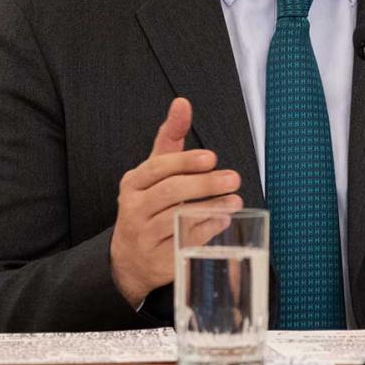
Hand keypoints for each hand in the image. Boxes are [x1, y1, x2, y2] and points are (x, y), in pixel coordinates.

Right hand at [110, 97, 241, 304]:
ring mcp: (143, 237)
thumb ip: (170, 138)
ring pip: (178, 219)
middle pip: (170, 193)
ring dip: (211, 208)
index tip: (211, 158)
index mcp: (132, 183)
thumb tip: (182, 103)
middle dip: (204, 185)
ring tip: (235, 199)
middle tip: (233, 178)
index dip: (184, 161)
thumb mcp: (154, 172)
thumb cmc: (148, 204)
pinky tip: (224, 220)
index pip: (157, 168)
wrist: (129, 259)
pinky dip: (207, 231)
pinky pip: (185, 243)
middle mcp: (133, 209)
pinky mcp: (158, 261)